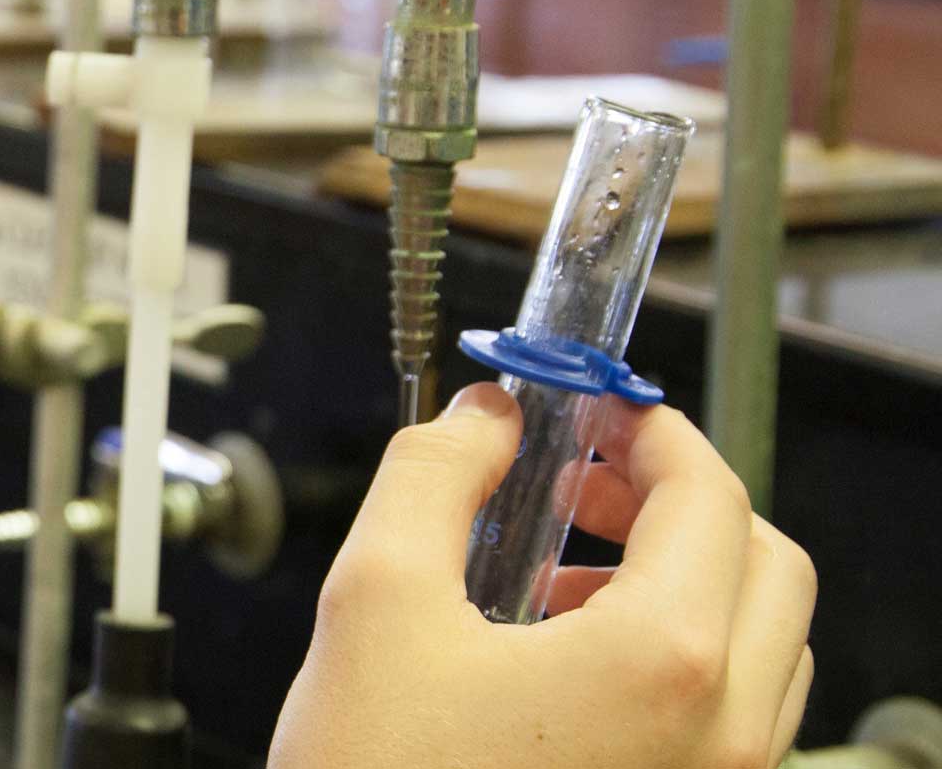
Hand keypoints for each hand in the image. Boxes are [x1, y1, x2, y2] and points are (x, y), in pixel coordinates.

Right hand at [268, 383, 816, 768]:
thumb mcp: (373, 599)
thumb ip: (434, 479)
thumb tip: (481, 421)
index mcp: (663, 661)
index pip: (708, 495)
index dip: (650, 430)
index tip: (598, 409)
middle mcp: (721, 730)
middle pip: (766, 562)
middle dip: (678, 502)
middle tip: (586, 482)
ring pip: (764, 645)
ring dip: (687, 581)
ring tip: (564, 577)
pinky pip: (733, 716)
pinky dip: (681, 658)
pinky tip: (569, 661)